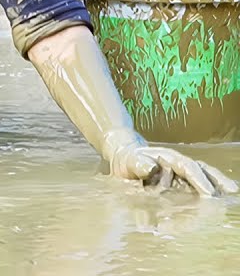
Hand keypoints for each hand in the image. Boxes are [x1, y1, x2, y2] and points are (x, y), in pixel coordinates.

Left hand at [109, 138, 237, 196]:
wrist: (125, 156)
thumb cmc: (128, 160)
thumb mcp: (129, 160)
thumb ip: (139, 164)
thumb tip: (152, 168)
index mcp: (169, 158)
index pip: (188, 168)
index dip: (199, 180)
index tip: (209, 193)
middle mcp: (179, 164)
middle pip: (201, 171)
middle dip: (215, 183)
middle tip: (226, 197)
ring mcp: (182, 173)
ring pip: (203, 177)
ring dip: (217, 185)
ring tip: (231, 194)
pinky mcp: (181, 181)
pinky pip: (196, 185)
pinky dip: (208, 189)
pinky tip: (219, 197)